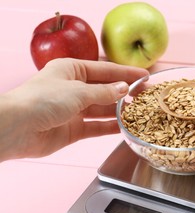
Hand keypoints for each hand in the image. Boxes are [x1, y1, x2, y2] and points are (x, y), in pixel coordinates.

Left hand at [0, 58, 147, 160]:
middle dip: (125, 93)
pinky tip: (125, 127)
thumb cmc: (42, 100)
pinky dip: (110, 127)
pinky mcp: (74, 129)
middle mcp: (74, 88)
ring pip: (102, 109)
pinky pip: (97, 127)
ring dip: (120, 111)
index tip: (145, 76)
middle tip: (146, 96)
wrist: (17, 128)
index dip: (126, 73)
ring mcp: (74, 110)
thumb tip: (124, 89)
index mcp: (72, 70)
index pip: (105, 70)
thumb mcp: (78, 90)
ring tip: (140, 112)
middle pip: (105, 89)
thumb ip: (104, 92)